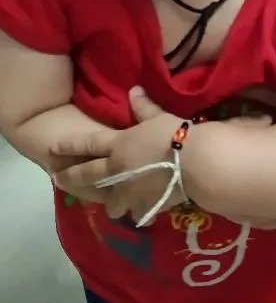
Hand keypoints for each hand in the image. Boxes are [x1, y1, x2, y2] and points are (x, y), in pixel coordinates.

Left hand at [54, 88, 183, 220]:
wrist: (194, 162)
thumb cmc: (174, 133)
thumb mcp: (158, 117)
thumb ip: (143, 107)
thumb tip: (134, 90)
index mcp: (118, 145)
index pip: (88, 144)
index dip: (69, 146)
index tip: (53, 150)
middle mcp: (118, 170)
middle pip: (89, 175)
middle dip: (71, 177)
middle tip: (57, 180)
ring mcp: (130, 192)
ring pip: (112, 202)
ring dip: (111, 203)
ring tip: (112, 207)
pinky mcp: (147, 206)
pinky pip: (139, 213)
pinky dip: (140, 212)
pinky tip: (143, 213)